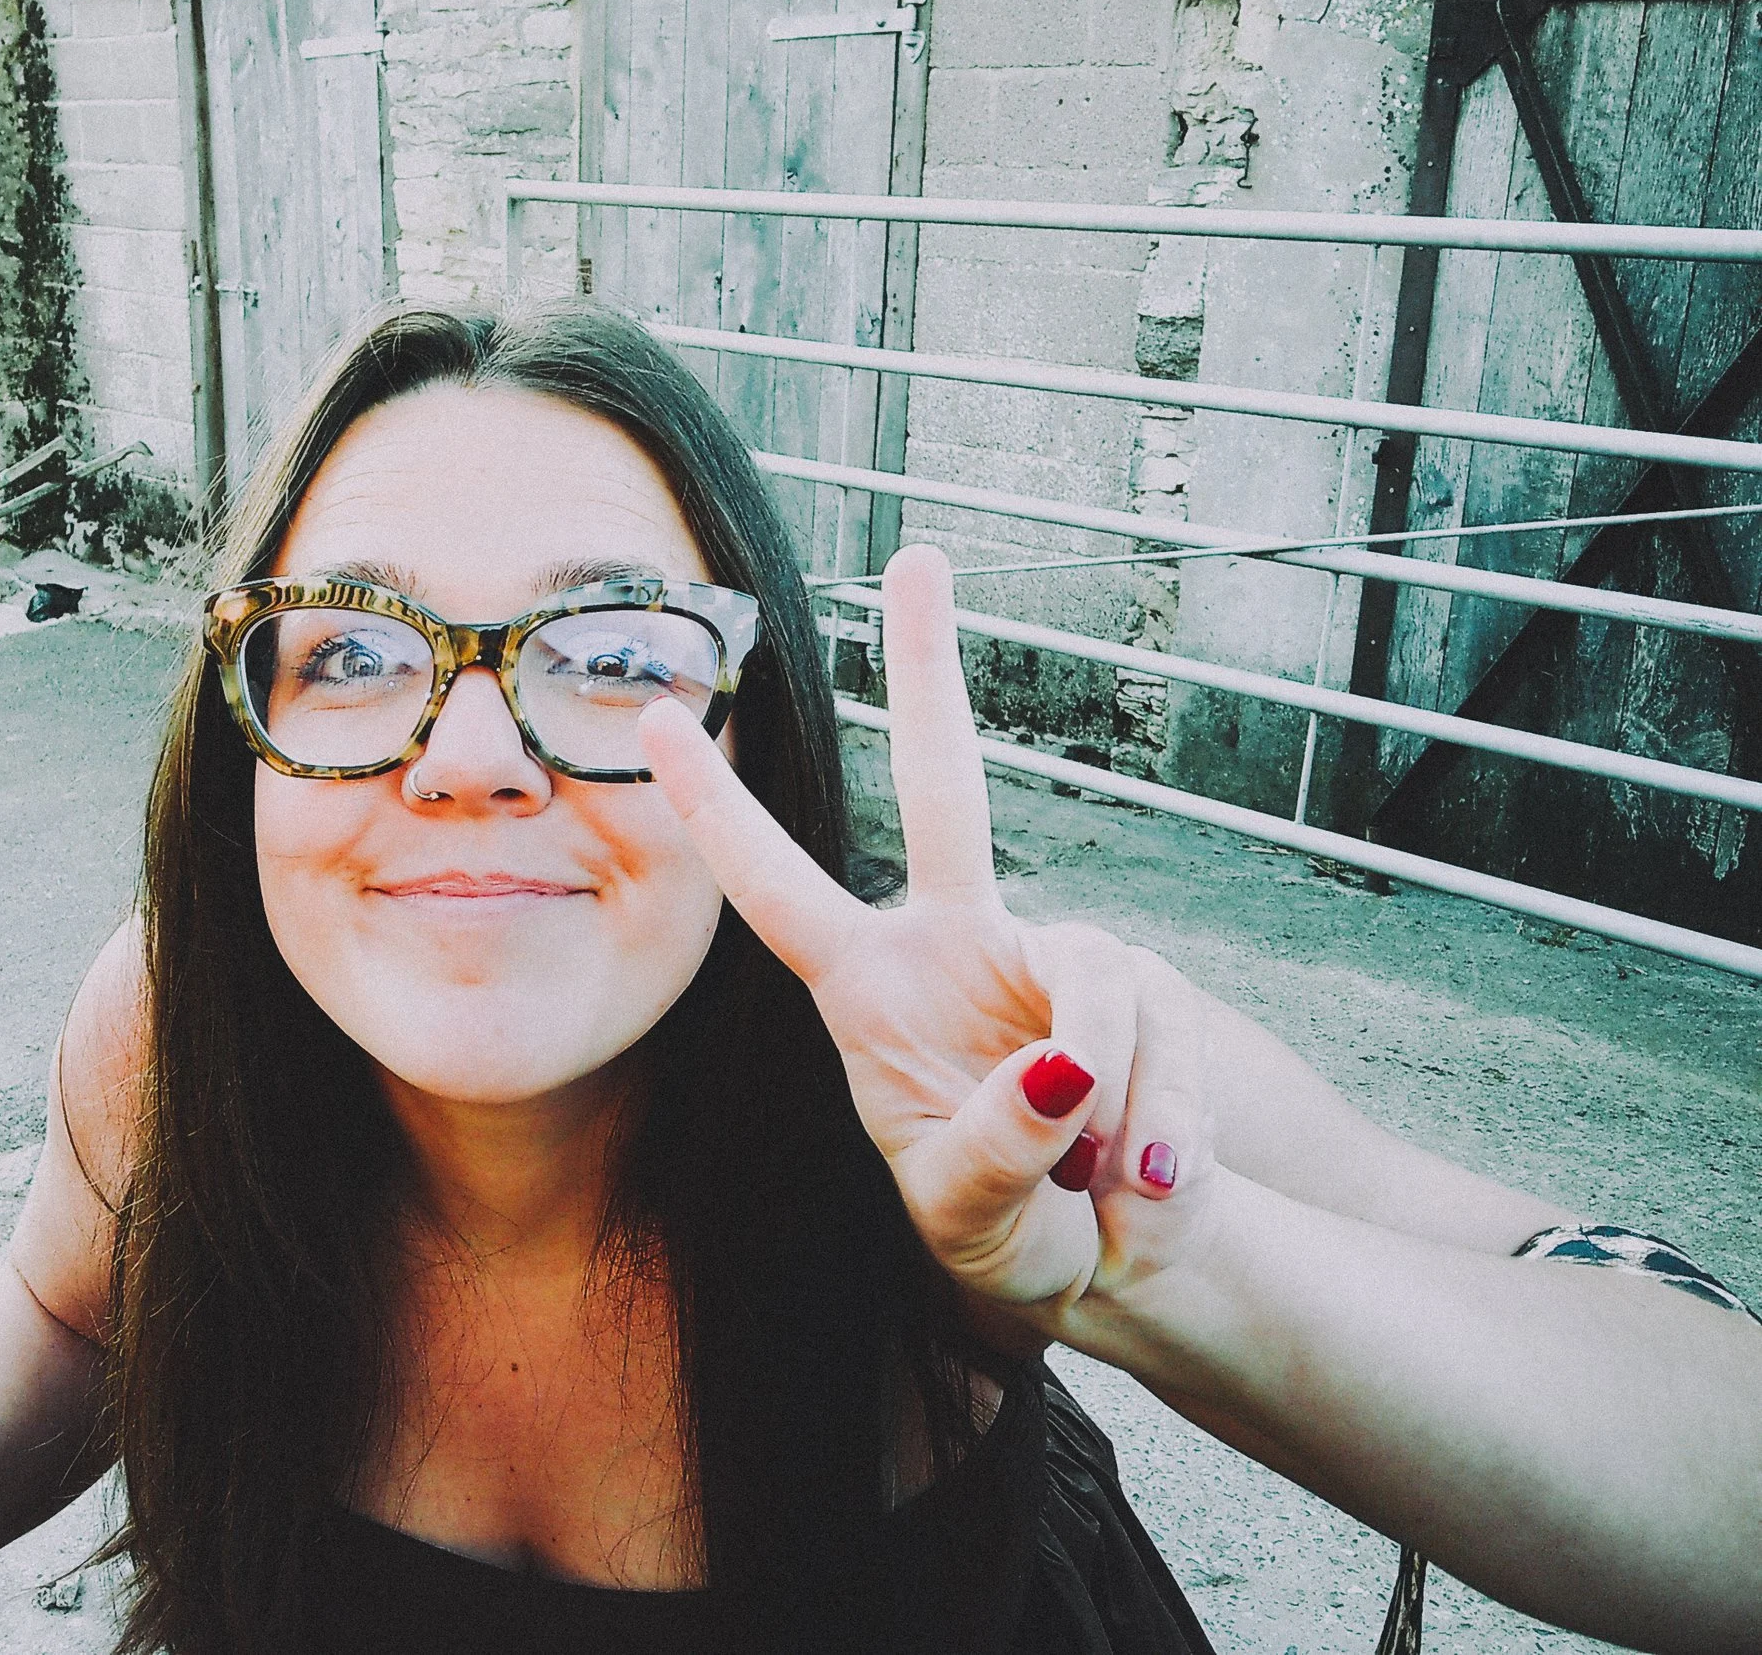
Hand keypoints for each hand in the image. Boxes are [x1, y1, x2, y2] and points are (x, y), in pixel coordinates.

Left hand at [638, 544, 1219, 1319]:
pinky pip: (1164, 1037)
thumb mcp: (966, 1218)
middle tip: (917, 556)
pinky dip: (1165, 1128)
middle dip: (932, 670)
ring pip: (1099, 986)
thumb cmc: (1001, 1232)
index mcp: (867, 991)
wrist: (1110, 1265)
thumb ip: (998, 1148)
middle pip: (947, 787)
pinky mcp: (1147, 989)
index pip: (775, 887)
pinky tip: (1147, 1183)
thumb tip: (1064, 1058)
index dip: (716, 808)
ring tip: (1099, 1192)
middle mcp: (955, 944)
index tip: (655, 712)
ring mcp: (1054, 958)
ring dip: (1113, 1108)